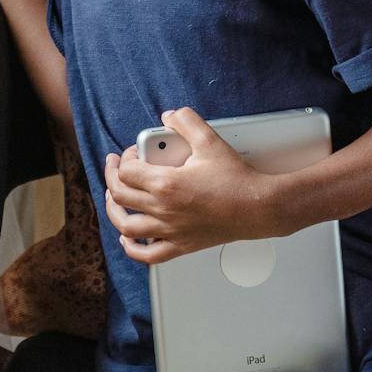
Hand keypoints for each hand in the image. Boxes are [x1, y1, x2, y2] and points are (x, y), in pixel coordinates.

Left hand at [103, 108, 282, 263]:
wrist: (259, 208)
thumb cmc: (237, 179)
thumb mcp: (210, 140)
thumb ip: (186, 122)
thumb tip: (169, 116)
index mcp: (166, 184)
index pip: (126, 171)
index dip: (124, 159)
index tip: (133, 153)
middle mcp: (164, 210)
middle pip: (120, 196)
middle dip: (111, 178)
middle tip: (115, 168)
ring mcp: (171, 231)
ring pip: (126, 226)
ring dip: (114, 211)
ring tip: (114, 198)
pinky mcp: (181, 245)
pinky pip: (148, 255)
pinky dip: (132, 248)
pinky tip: (128, 239)